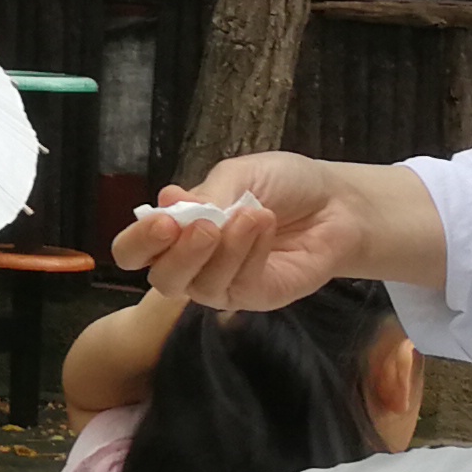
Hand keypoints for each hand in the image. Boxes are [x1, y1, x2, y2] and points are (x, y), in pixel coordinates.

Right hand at [108, 152, 355, 308]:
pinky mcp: (254, 297)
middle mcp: (191, 263)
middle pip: (161, 278)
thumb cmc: (282, 184)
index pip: (135, 250)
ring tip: (251, 215)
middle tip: (203, 225)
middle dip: (178, 254)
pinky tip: (264, 225)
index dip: (139, 241)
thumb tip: (170, 202)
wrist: (336, 201)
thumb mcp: (239, 174)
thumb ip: (206, 194)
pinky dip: (249, 254)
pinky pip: (238, 285)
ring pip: (199, 286)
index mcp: (176, 231)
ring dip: (224, 249)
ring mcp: (222, 284)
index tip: (163, 220)